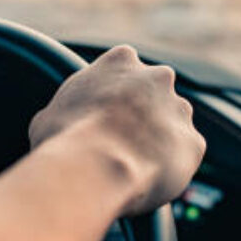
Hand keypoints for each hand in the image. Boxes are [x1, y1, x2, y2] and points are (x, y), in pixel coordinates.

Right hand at [28, 45, 205, 215]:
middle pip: (153, 95)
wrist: (96, 167)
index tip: (104, 113)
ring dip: (158, 141)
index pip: (123, 68)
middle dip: (142, 115)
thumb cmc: (65, 139)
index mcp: (121, 61)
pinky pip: (182, 157)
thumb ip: (65, 110)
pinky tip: (146, 179)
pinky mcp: (193, 143)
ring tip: (131, 166)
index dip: (113, 95)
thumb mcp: (47, 116)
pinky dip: (169, 168)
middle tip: (120, 142)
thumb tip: (54, 126)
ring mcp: (180, 109)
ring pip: (172, 125)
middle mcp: (158, 77)